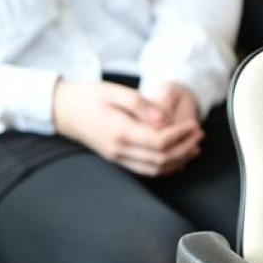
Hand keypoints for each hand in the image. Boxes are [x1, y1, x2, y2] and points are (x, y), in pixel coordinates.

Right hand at [53, 79, 203, 177]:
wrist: (63, 109)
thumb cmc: (90, 96)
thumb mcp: (116, 92)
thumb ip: (142, 105)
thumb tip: (164, 119)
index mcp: (120, 132)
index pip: (159, 141)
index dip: (181, 135)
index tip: (194, 124)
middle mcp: (118, 150)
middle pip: (160, 159)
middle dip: (184, 148)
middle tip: (199, 134)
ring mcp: (116, 158)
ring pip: (154, 169)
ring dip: (178, 160)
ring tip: (194, 146)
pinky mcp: (116, 159)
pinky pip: (144, 170)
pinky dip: (164, 168)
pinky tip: (177, 159)